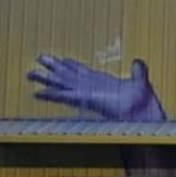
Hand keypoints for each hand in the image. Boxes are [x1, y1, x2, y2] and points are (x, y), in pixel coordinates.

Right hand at [26, 55, 164, 121]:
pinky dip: (52, 94)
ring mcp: (88, 94)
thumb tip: (138, 62)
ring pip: (63, 83)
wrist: (145, 117)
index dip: (73, 65)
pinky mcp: (87, 100)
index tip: (63, 59)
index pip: (84, 72)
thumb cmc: (143, 105)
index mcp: (104, 84)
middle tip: (39, 59)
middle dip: (54, 68)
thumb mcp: (140, 81)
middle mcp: (93, 88)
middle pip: (69, 75)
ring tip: (31, 73)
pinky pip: (65, 96)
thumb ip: (138, 71)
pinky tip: (38, 93)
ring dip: (47, 78)